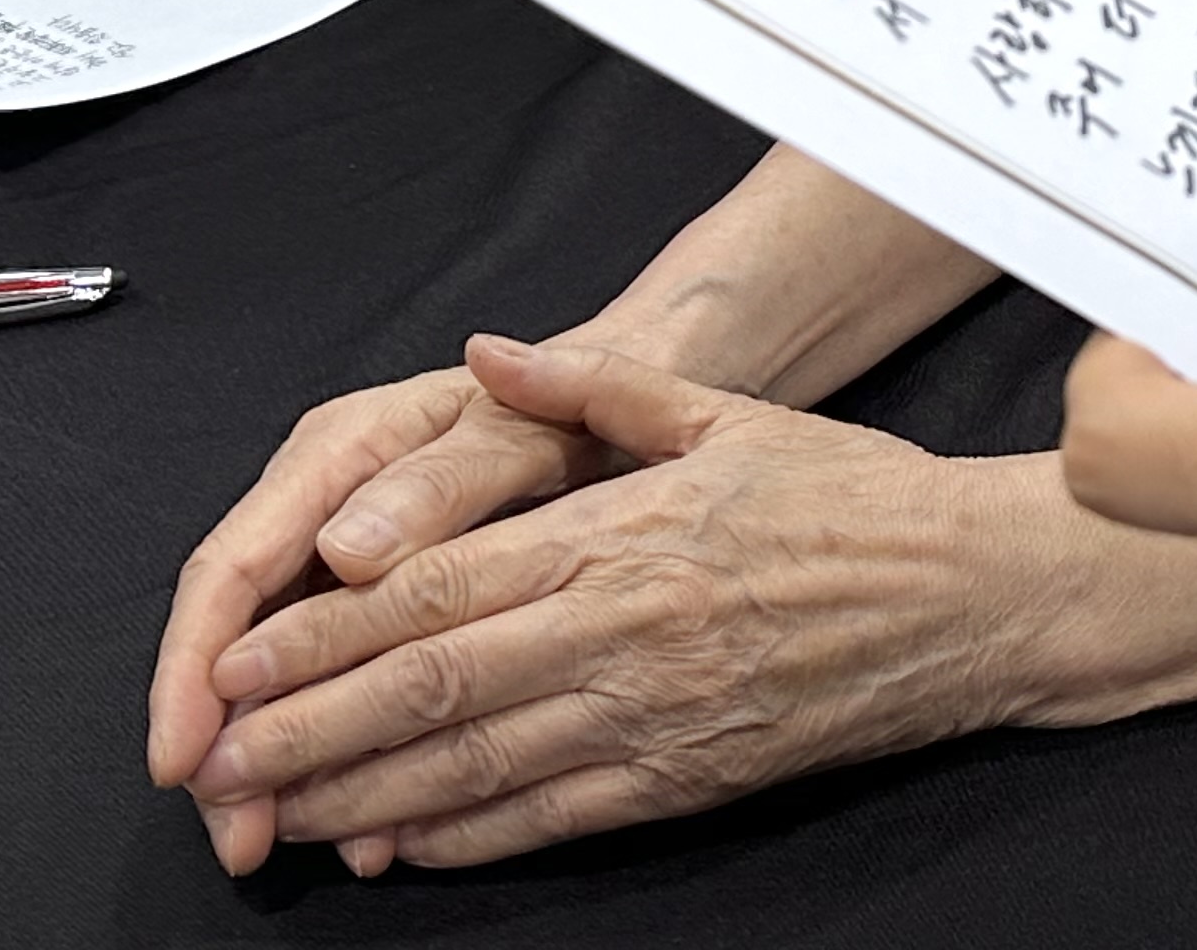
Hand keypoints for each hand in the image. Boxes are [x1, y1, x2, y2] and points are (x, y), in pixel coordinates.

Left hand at [179, 335, 1196, 873]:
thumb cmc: (853, 495)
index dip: (327, 629)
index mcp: (624, 531)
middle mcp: (623, 629)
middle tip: (219, 755)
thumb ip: (596, 384)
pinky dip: (461, 837)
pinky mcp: (688, 778)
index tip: (241, 653)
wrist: (977, 593)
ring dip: (361, 794)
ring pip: (473, 767)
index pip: (438, 586)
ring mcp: (654, 713)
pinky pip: (550, 818)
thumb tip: (488, 350)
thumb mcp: (729, 411)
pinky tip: (397, 845)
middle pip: (432, 686)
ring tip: (275, 811)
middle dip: (309, 727)